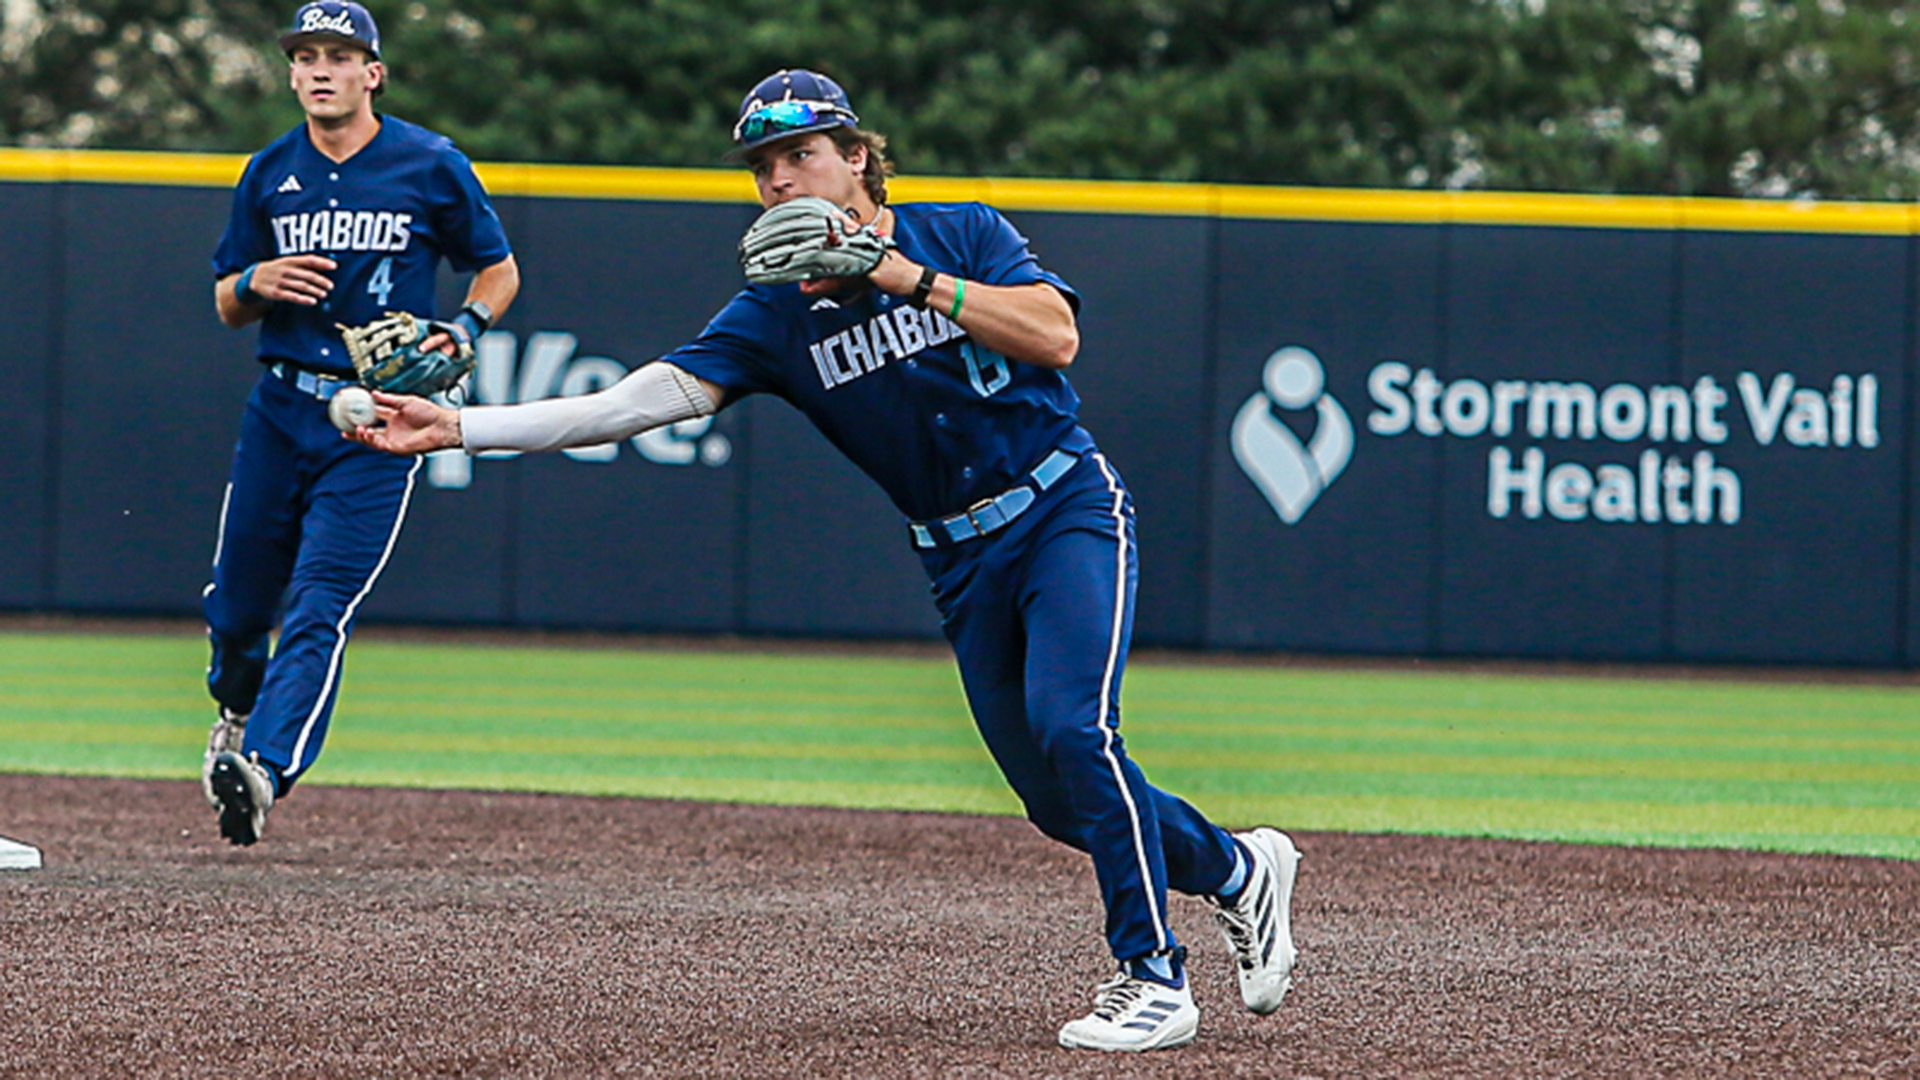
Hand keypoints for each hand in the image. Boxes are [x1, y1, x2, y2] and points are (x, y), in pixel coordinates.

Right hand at [247, 254, 336, 304]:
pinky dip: (303, 299)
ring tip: (324, 294)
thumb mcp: (288, 263)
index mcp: (289, 260)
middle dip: (319, 280)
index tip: (334, 266)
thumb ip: (305, 264)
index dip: (322, 262)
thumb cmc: (278, 270)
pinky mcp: (276, 293)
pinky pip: (291, 296)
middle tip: (330, 286)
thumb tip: (329, 264)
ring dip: (314, 290)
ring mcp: (279, 281)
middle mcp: (284, 270)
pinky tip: (313, 301)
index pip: (308, 260)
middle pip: (306, 274)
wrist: (254, 277)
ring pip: (300, 286)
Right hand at [341, 391, 461, 453]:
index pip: (373, 414)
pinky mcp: (396, 447)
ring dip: (360, 434)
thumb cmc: (430, 413)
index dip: (361, 412)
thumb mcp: (406, 401)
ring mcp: (393, 438)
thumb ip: (389, 399)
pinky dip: (369, 439)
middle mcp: (392, 428)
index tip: (349, 408)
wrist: (442, 425)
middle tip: (342, 424)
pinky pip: (378, 444)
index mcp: (394, 416)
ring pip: (370, 438)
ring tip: (354, 428)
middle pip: (368, 428)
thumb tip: (374, 393)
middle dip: (354, 428)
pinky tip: (365, 432)